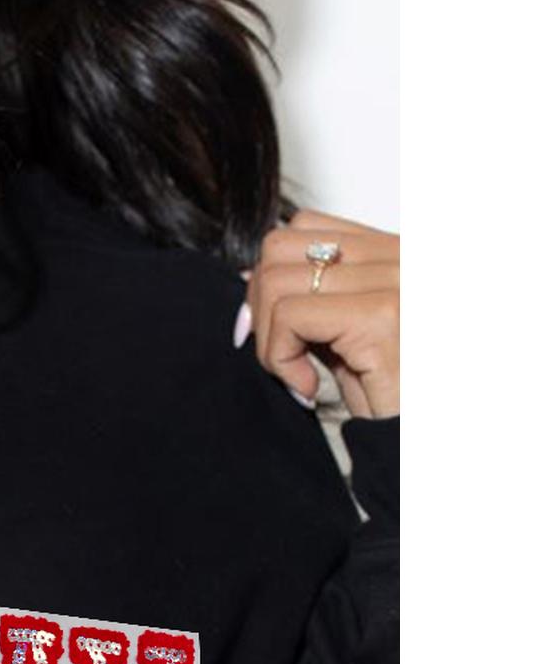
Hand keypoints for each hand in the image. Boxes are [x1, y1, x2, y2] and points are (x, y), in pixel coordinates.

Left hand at [237, 207, 400, 419]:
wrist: (415, 438)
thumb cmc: (389, 394)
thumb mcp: (344, 336)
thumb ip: (311, 298)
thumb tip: (247, 276)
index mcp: (393, 251)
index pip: (304, 225)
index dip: (271, 277)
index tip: (277, 328)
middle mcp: (398, 255)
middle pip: (280, 247)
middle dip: (261, 308)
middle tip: (283, 356)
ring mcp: (393, 280)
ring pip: (276, 282)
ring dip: (270, 340)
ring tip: (299, 374)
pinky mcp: (380, 317)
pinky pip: (290, 317)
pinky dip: (281, 358)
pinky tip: (308, 386)